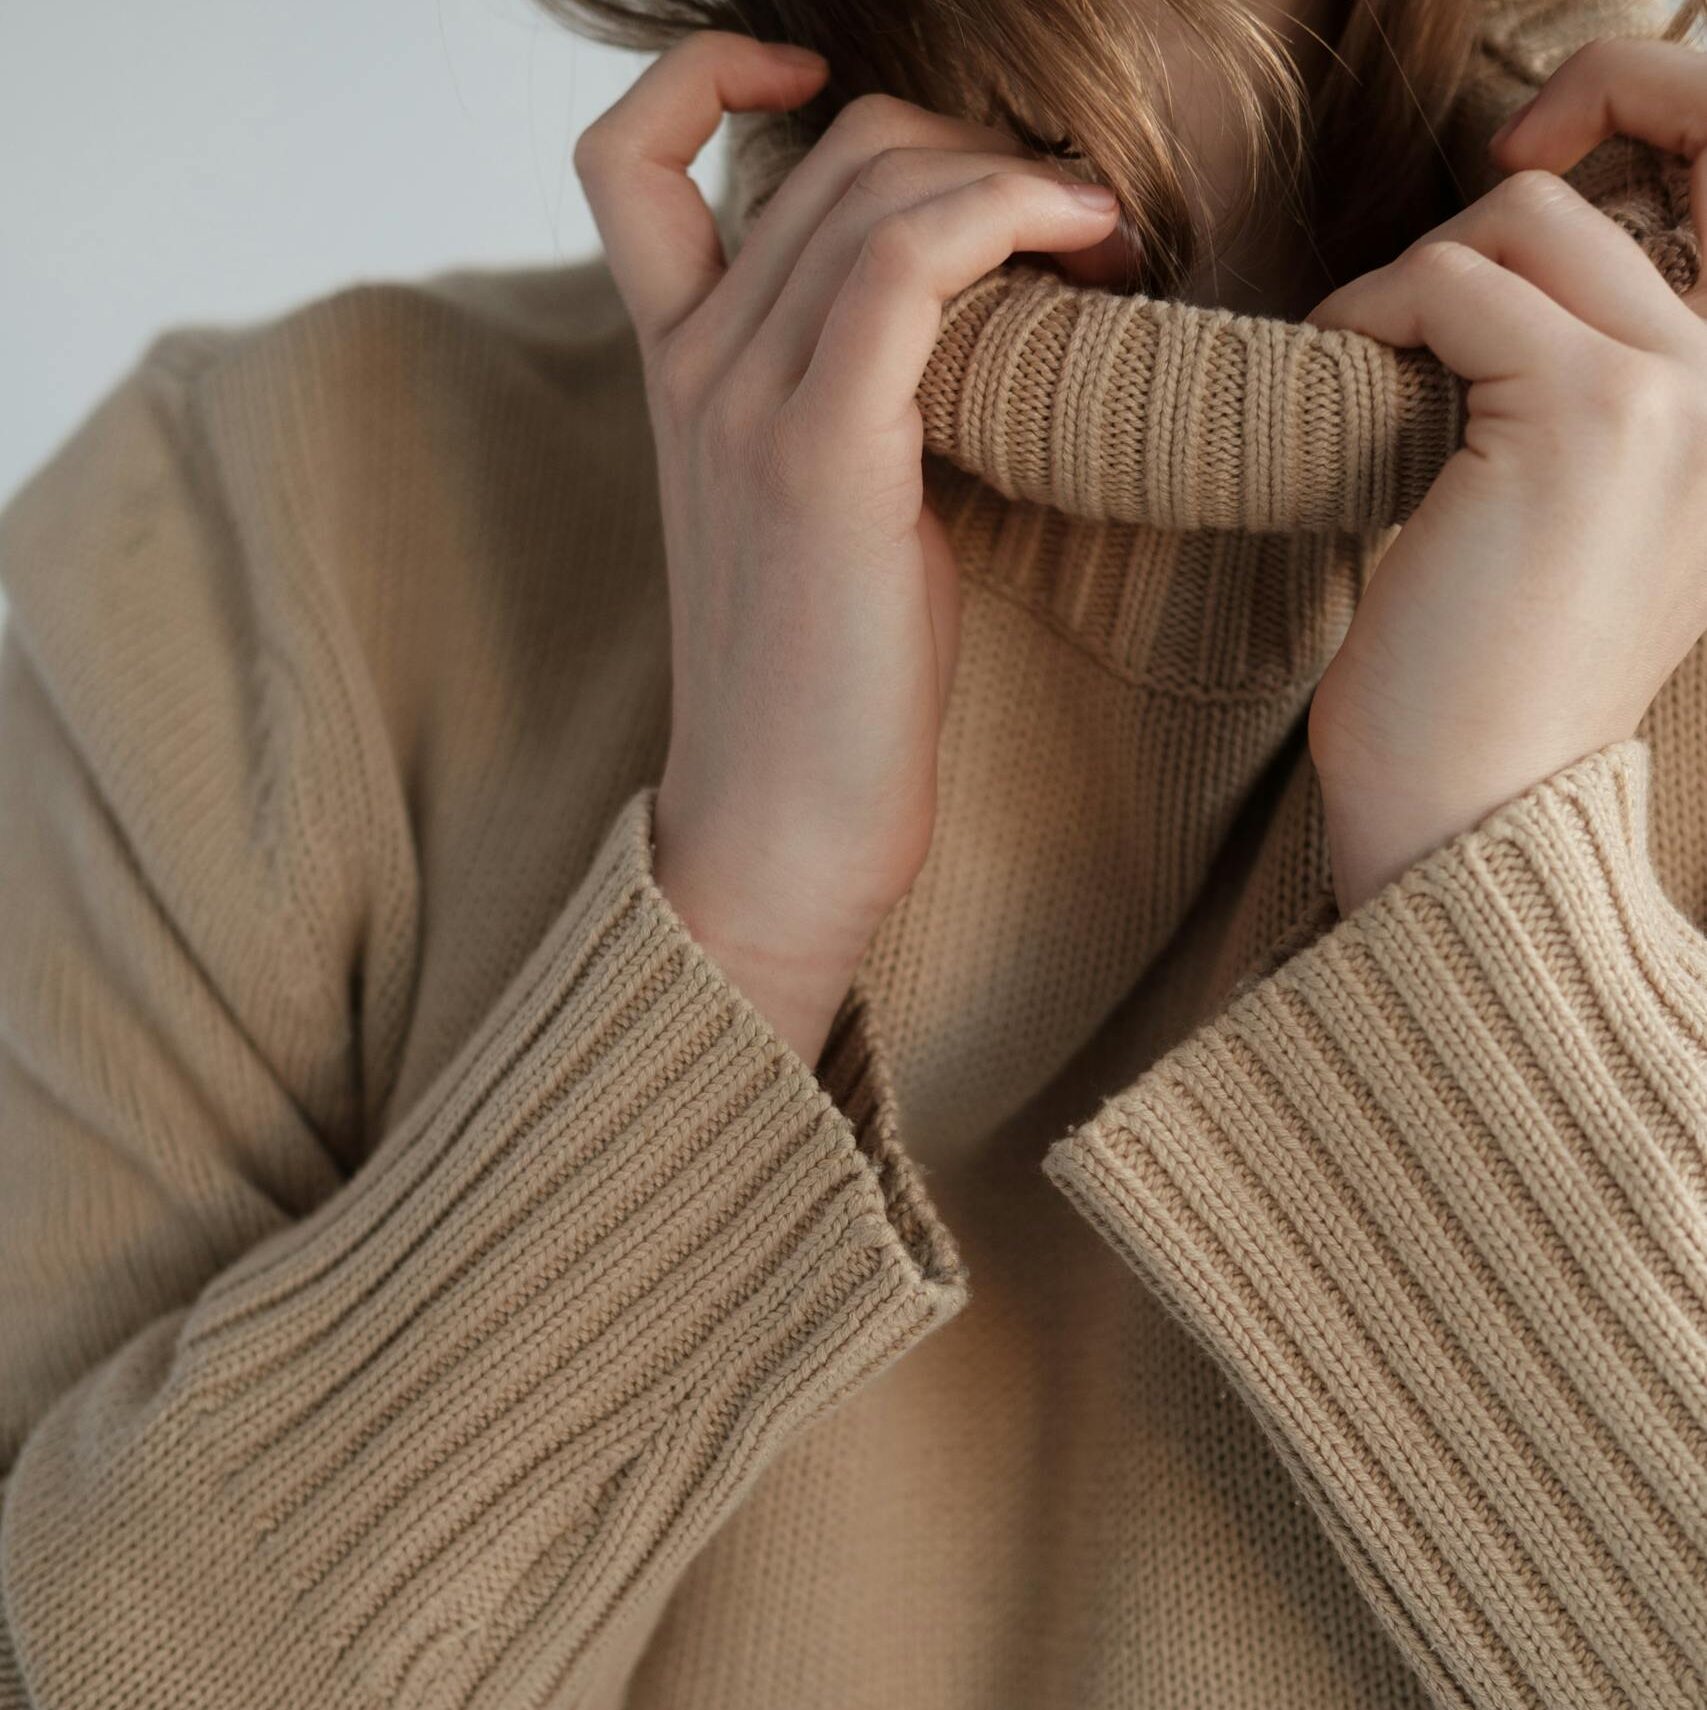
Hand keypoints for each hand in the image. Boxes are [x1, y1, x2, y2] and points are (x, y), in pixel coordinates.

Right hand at [574, 33, 1120, 1063]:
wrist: (780, 830)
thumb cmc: (823, 690)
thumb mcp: (819, 514)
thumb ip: (844, 398)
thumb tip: (963, 320)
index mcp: (676, 374)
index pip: (633, 158)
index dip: (717, 78)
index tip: (830, 92)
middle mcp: (692, 366)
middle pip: (830, 151)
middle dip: (972, 149)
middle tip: (1073, 223)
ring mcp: (742, 403)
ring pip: (878, 185)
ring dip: (1016, 179)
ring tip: (1104, 239)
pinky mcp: (820, 455)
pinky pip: (913, 260)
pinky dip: (1011, 215)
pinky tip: (1088, 247)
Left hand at [1304, 37, 1706, 915]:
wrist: (1473, 810)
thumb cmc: (1483, 689)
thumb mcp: (1559, 530)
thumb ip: (1569, 407)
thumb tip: (1484, 303)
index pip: (1683, 212)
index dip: (1579, 180)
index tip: (1466, 237)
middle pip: (1586, 204)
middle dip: (1460, 241)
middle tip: (1380, 325)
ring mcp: (1677, 390)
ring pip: (1523, 221)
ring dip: (1411, 280)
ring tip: (1355, 365)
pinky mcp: (1584, 413)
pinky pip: (1450, 285)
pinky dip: (1370, 314)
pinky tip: (1333, 373)